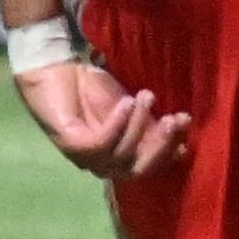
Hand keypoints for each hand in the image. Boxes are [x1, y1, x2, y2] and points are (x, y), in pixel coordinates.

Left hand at [15, 57, 192, 179]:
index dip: (171, 149)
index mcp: (121, 156)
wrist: (53, 68)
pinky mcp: (71, 146)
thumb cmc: (90, 85)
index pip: (151, 164)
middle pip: (139, 170)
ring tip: (146, 96)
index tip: (186, 123)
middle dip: (160, 146)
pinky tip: (125, 103)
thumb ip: (148, 119)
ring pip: (121, 157)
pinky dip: (117, 124)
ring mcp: (85, 158)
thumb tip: (182, 123)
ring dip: (138, 126)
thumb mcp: (128, 104)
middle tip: (174, 118)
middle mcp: (103, 164)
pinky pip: (100, 144)